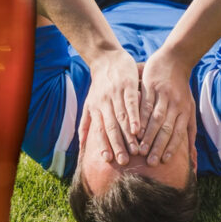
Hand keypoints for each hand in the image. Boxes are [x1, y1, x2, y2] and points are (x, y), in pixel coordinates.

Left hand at [83, 48, 140, 164]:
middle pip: (111, 127)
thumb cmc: (99, 86)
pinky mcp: (127, 86)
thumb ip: (86, 125)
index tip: (108, 160)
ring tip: (136, 150)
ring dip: (128, 135)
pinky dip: (135, 117)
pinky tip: (139, 129)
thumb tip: (81, 146)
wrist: (107, 60)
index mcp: (95, 109)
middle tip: (125, 161)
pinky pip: (131, 104)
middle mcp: (104, 103)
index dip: (103, 144)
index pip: (99, 130)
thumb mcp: (89, 104)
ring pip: (122, 118)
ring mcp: (116, 95)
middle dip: (117, 145)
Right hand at [138, 47, 195, 165]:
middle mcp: (175, 104)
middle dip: (158, 146)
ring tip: (140, 148)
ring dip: (147, 135)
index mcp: (185, 111)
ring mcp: (163, 95)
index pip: (178, 133)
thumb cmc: (181, 87)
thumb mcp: (189, 107)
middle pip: (166, 129)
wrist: (174, 60)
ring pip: (155, 119)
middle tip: (150, 161)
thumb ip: (189, 129)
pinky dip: (139, 117)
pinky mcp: (151, 87)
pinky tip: (133, 128)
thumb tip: (192, 153)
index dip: (171, 147)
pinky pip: (145, 105)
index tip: (163, 161)